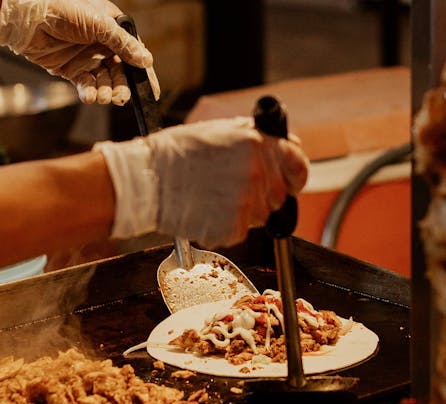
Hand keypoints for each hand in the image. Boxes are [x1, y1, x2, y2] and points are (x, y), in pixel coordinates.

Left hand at [0, 0, 159, 104]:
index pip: (134, 53)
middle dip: (122, 86)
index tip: (151, 91)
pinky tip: (90, 97)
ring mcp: (87, 57)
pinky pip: (87, 85)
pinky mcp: (72, 70)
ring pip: (105, 81)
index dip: (143, 72)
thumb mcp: (100, 25)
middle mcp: (102, 44)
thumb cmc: (64, 11)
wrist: (29, 20)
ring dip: (107, 91)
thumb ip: (124, 44)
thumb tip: (147, 61)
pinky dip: (90, 92)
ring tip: (104, 97)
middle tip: (121, 98)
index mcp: (113, 29)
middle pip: (120, 71)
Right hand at [95, 118, 309, 246]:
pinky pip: (242, 230)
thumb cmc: (176, 154)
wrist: (147, 180)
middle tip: (234, 189)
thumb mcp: (220, 130)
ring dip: (245, 211)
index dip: (294, 174)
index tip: (289, 180)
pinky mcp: (234, 227)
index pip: (298, 164)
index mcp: (257, 144)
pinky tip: (208, 210)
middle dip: (263, 194)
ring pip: (262, 215)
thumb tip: (280, 145)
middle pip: (280, 194)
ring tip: (215, 197)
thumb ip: (255, 138)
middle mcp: (257, 173)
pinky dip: (228, 226)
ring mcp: (247, 202)